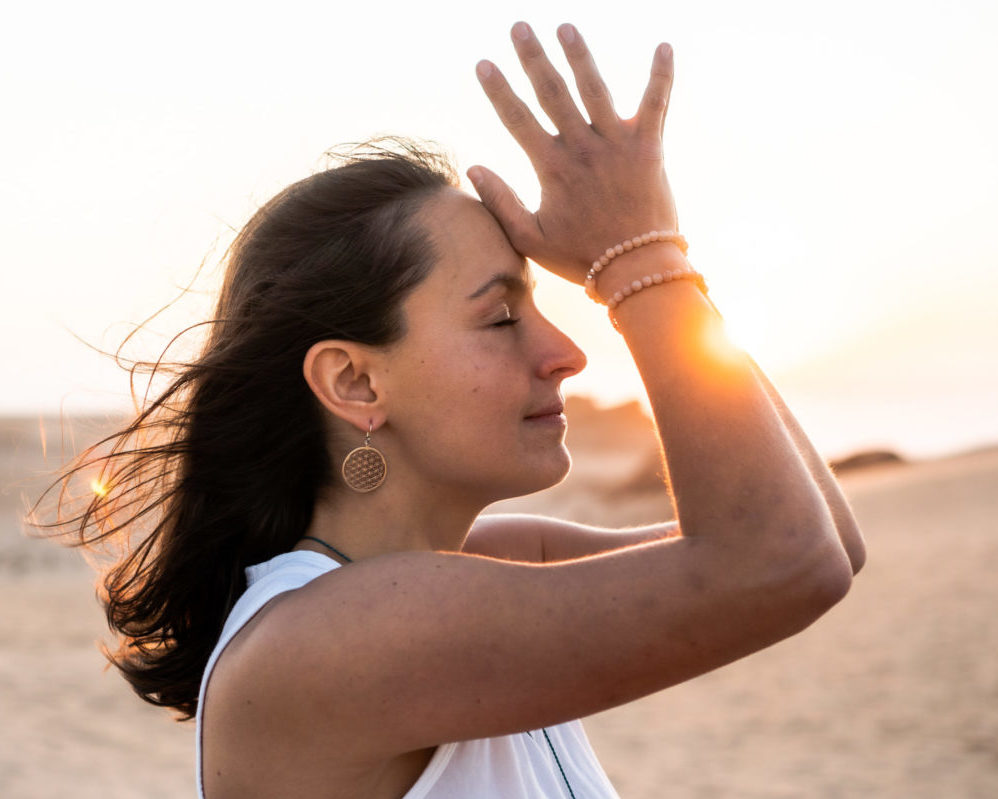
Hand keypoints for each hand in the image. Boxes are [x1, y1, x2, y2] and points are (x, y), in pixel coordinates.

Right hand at [469, 22, 679, 284]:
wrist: (636, 270)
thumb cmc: (581, 258)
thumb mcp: (530, 239)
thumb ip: (500, 202)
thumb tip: (473, 169)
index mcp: (552, 168)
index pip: (518, 119)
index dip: (499, 89)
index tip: (484, 63)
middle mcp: (583, 148)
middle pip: (553, 92)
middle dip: (534, 57)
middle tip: (520, 27)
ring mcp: (617, 145)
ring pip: (595, 89)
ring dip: (580, 56)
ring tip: (566, 27)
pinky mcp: (649, 148)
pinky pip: (656, 103)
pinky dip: (661, 74)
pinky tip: (664, 45)